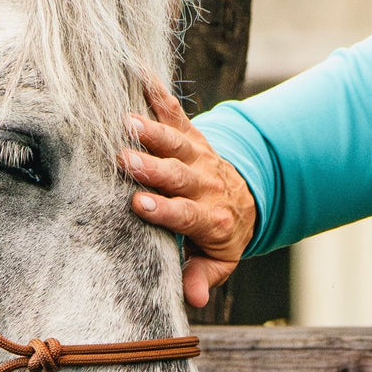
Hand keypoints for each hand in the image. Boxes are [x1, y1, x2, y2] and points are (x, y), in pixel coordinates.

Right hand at [119, 75, 256, 307]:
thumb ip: (203, 277)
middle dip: (152, 167)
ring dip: (151, 130)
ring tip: (126, 121)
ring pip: (176, 141)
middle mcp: (205, 183)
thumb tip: (195, 299)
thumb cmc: (220, 235)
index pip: (186, 213)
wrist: (245, 198)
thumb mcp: (219, 261)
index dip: (165, 209)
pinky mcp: (191, 134)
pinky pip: (175, 111)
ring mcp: (198, 155)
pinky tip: (138, 72)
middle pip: (178, 174)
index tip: (139, 204)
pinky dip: (158, 92)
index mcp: (210, 217)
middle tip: (125, 160)